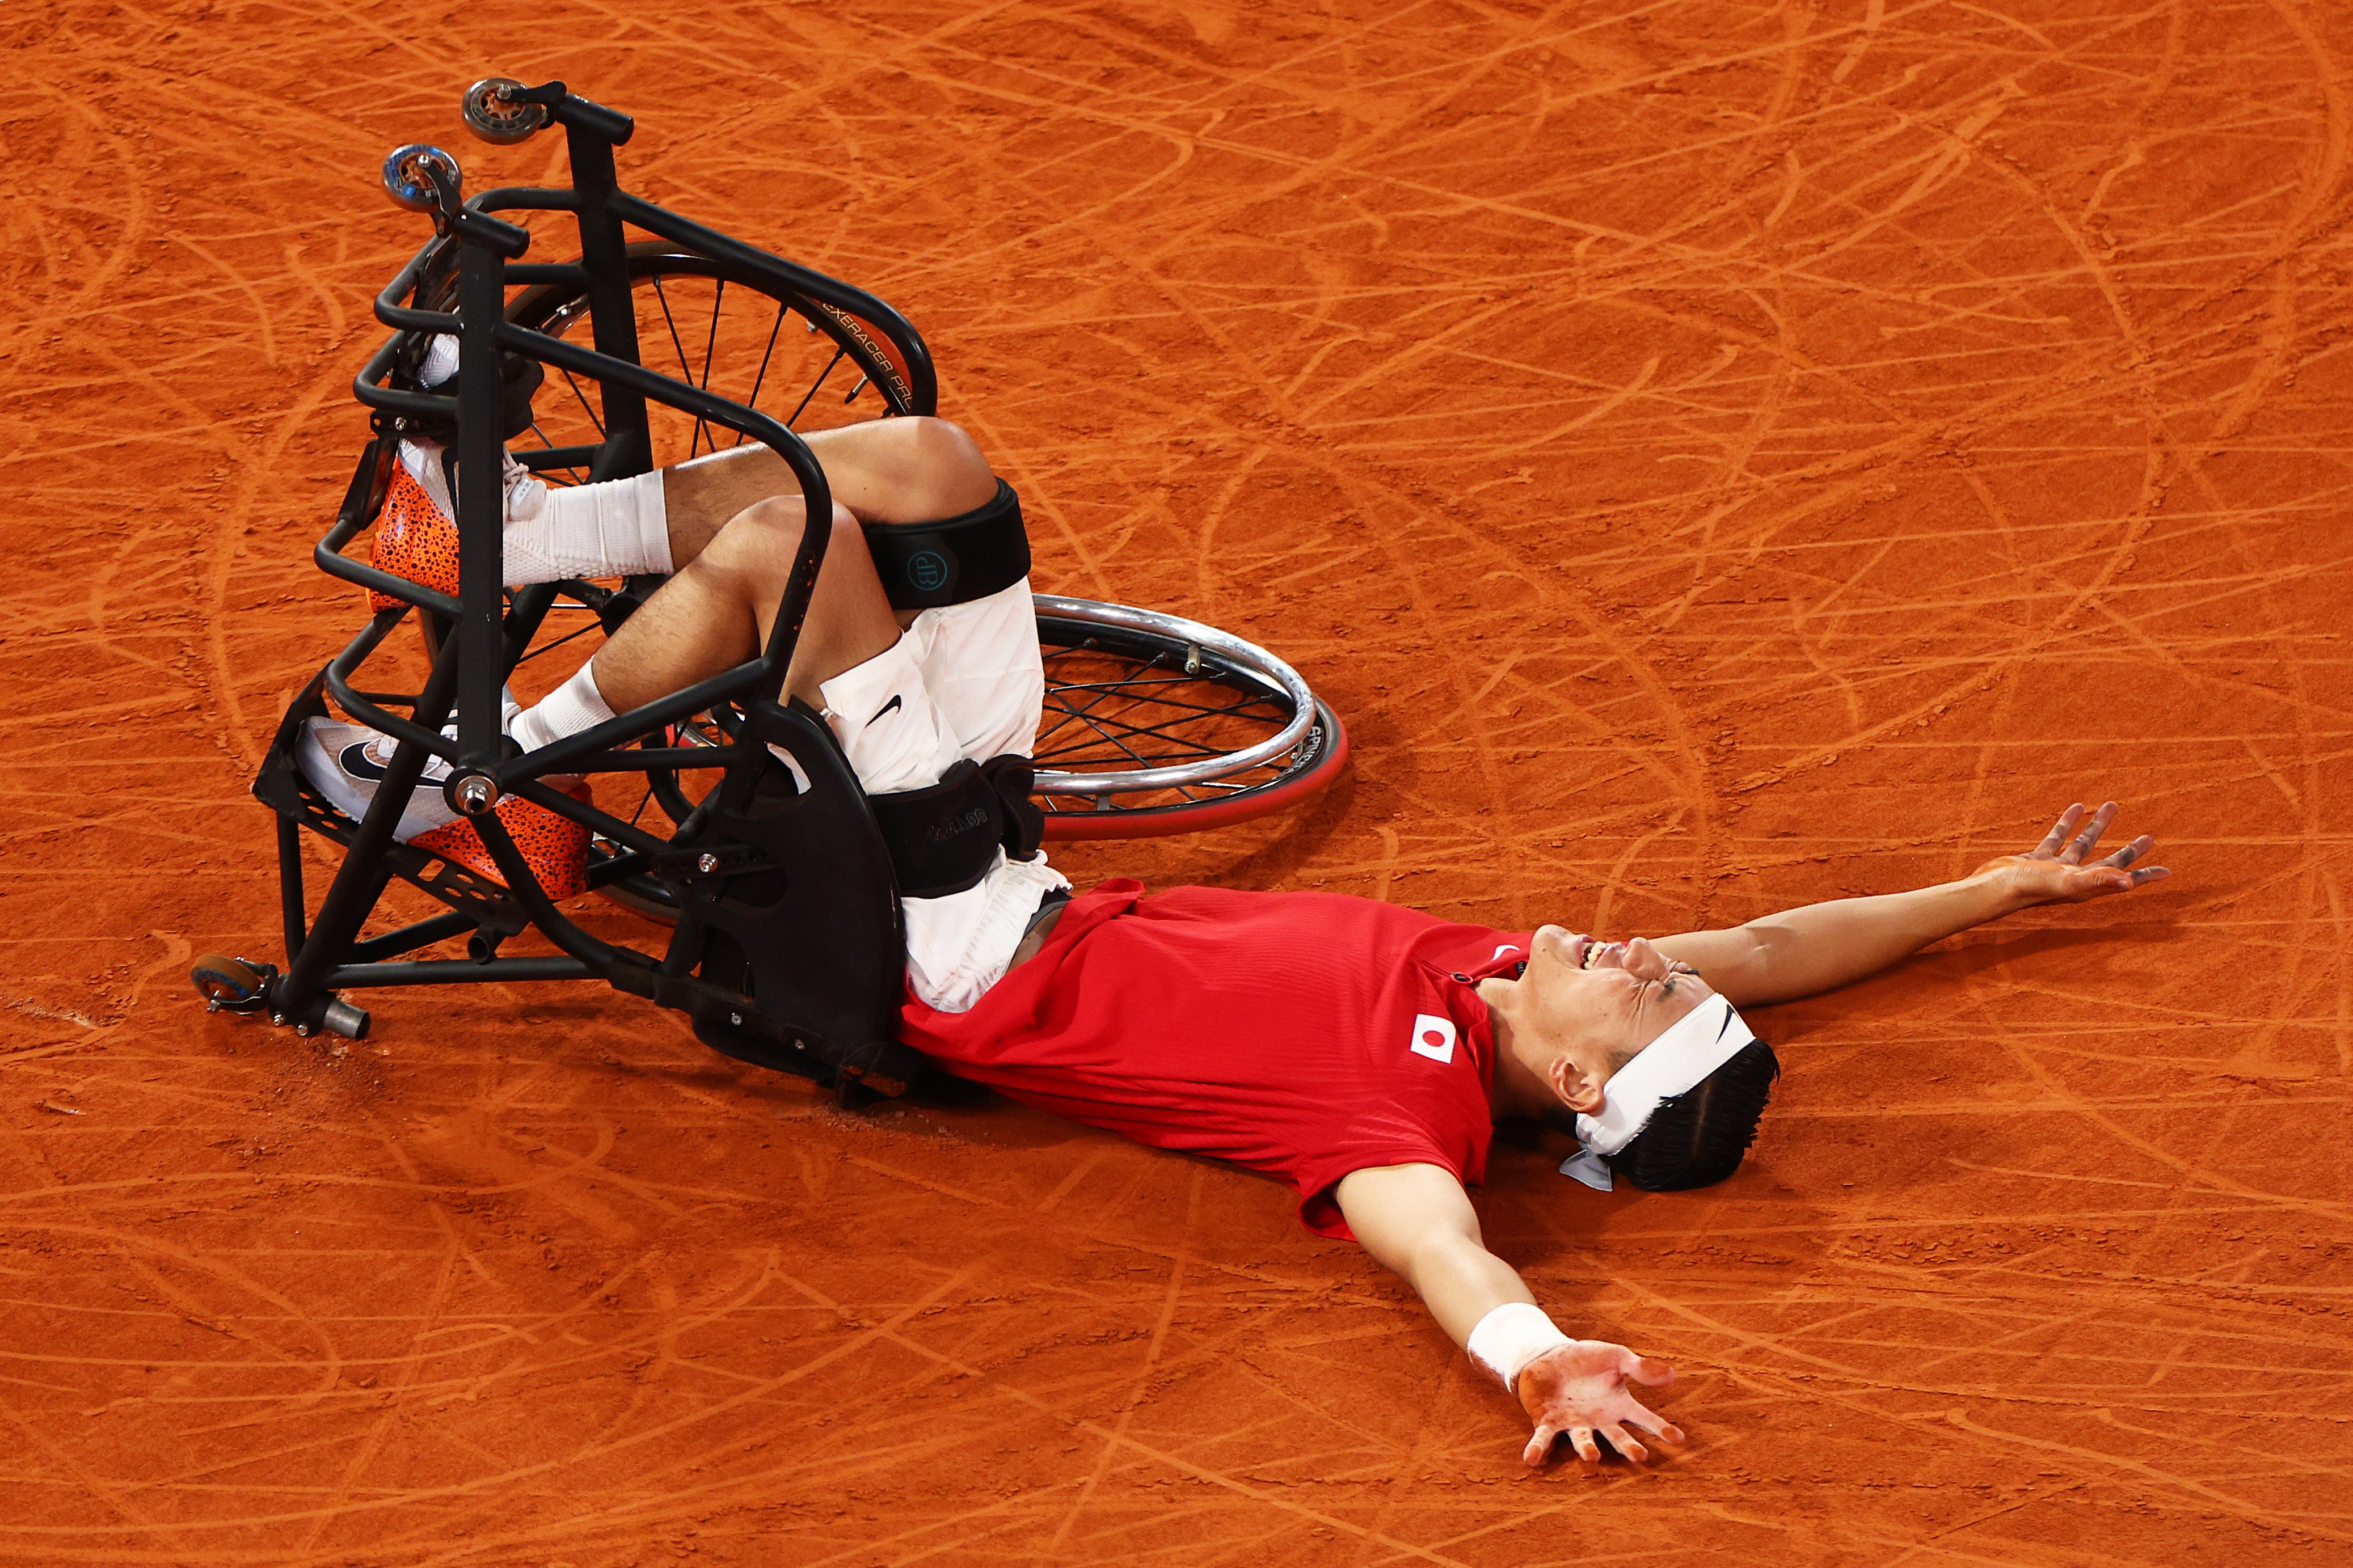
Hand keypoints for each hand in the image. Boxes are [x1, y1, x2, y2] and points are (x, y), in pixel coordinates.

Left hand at [1516, 1340, 1682, 1467]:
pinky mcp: (1548, 1422)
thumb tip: (1673, 1374)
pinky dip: (1537, 1449)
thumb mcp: (1616, 1357)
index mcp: (1618, 1405)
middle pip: (1616, 1436)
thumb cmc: (1587, 1360)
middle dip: (1627, 1446)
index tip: (1679, 1438)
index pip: (1643, 1418)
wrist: (1550, 1357)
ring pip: (1583, 1440)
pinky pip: (1543, 1438)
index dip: (1660, 1428)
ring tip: (1593, 1457)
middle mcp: (1599, 1421)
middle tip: (1639, 1455)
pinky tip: (1530, 1460)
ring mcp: (1573, 1424)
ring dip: (1587, 1449)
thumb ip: (1640, 1368)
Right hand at [1973, 801, 2169, 905]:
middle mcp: (2075, 878)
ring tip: (2111, 806)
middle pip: (2109, 863)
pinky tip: (2075, 808)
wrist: (1992, 888)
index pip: (2123, 879)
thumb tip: (2130, 883)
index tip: (2166, 871)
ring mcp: (2055, 869)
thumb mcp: (2067, 881)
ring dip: (2098, 826)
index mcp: (2087, 885)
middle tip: (2149, 839)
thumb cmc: (2030, 888)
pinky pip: (2057, 837)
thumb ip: (2098, 879)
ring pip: (2083, 844)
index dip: (2145, 875)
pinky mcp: (2037, 859)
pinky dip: (2067, 822)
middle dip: (2129, 851)